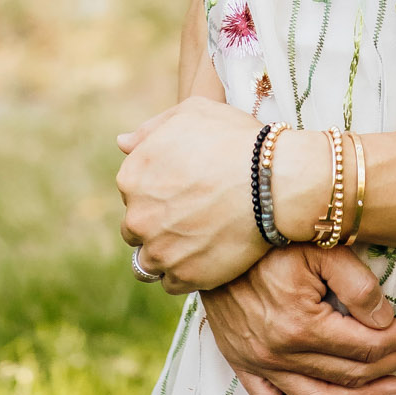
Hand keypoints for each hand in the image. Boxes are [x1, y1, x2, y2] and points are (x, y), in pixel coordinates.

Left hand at [117, 95, 264, 290]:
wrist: (273, 180)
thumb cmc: (235, 139)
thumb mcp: (192, 113)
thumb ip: (152, 129)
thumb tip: (122, 144)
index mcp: (132, 177)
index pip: (131, 192)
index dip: (158, 189)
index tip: (183, 187)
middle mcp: (137, 217)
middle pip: (136, 228)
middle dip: (156, 223)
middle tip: (191, 214)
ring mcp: (159, 250)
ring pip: (149, 260)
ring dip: (167, 252)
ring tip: (198, 239)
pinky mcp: (183, 276)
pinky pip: (172, 282)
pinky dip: (185, 272)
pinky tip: (206, 254)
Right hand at [202, 247, 395, 394]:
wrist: (215, 233)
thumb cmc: (271, 232)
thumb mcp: (319, 244)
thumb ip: (355, 283)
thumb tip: (385, 322)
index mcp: (301, 325)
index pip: (369, 343)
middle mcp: (280, 353)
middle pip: (352, 370)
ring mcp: (259, 362)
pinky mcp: (242, 363)